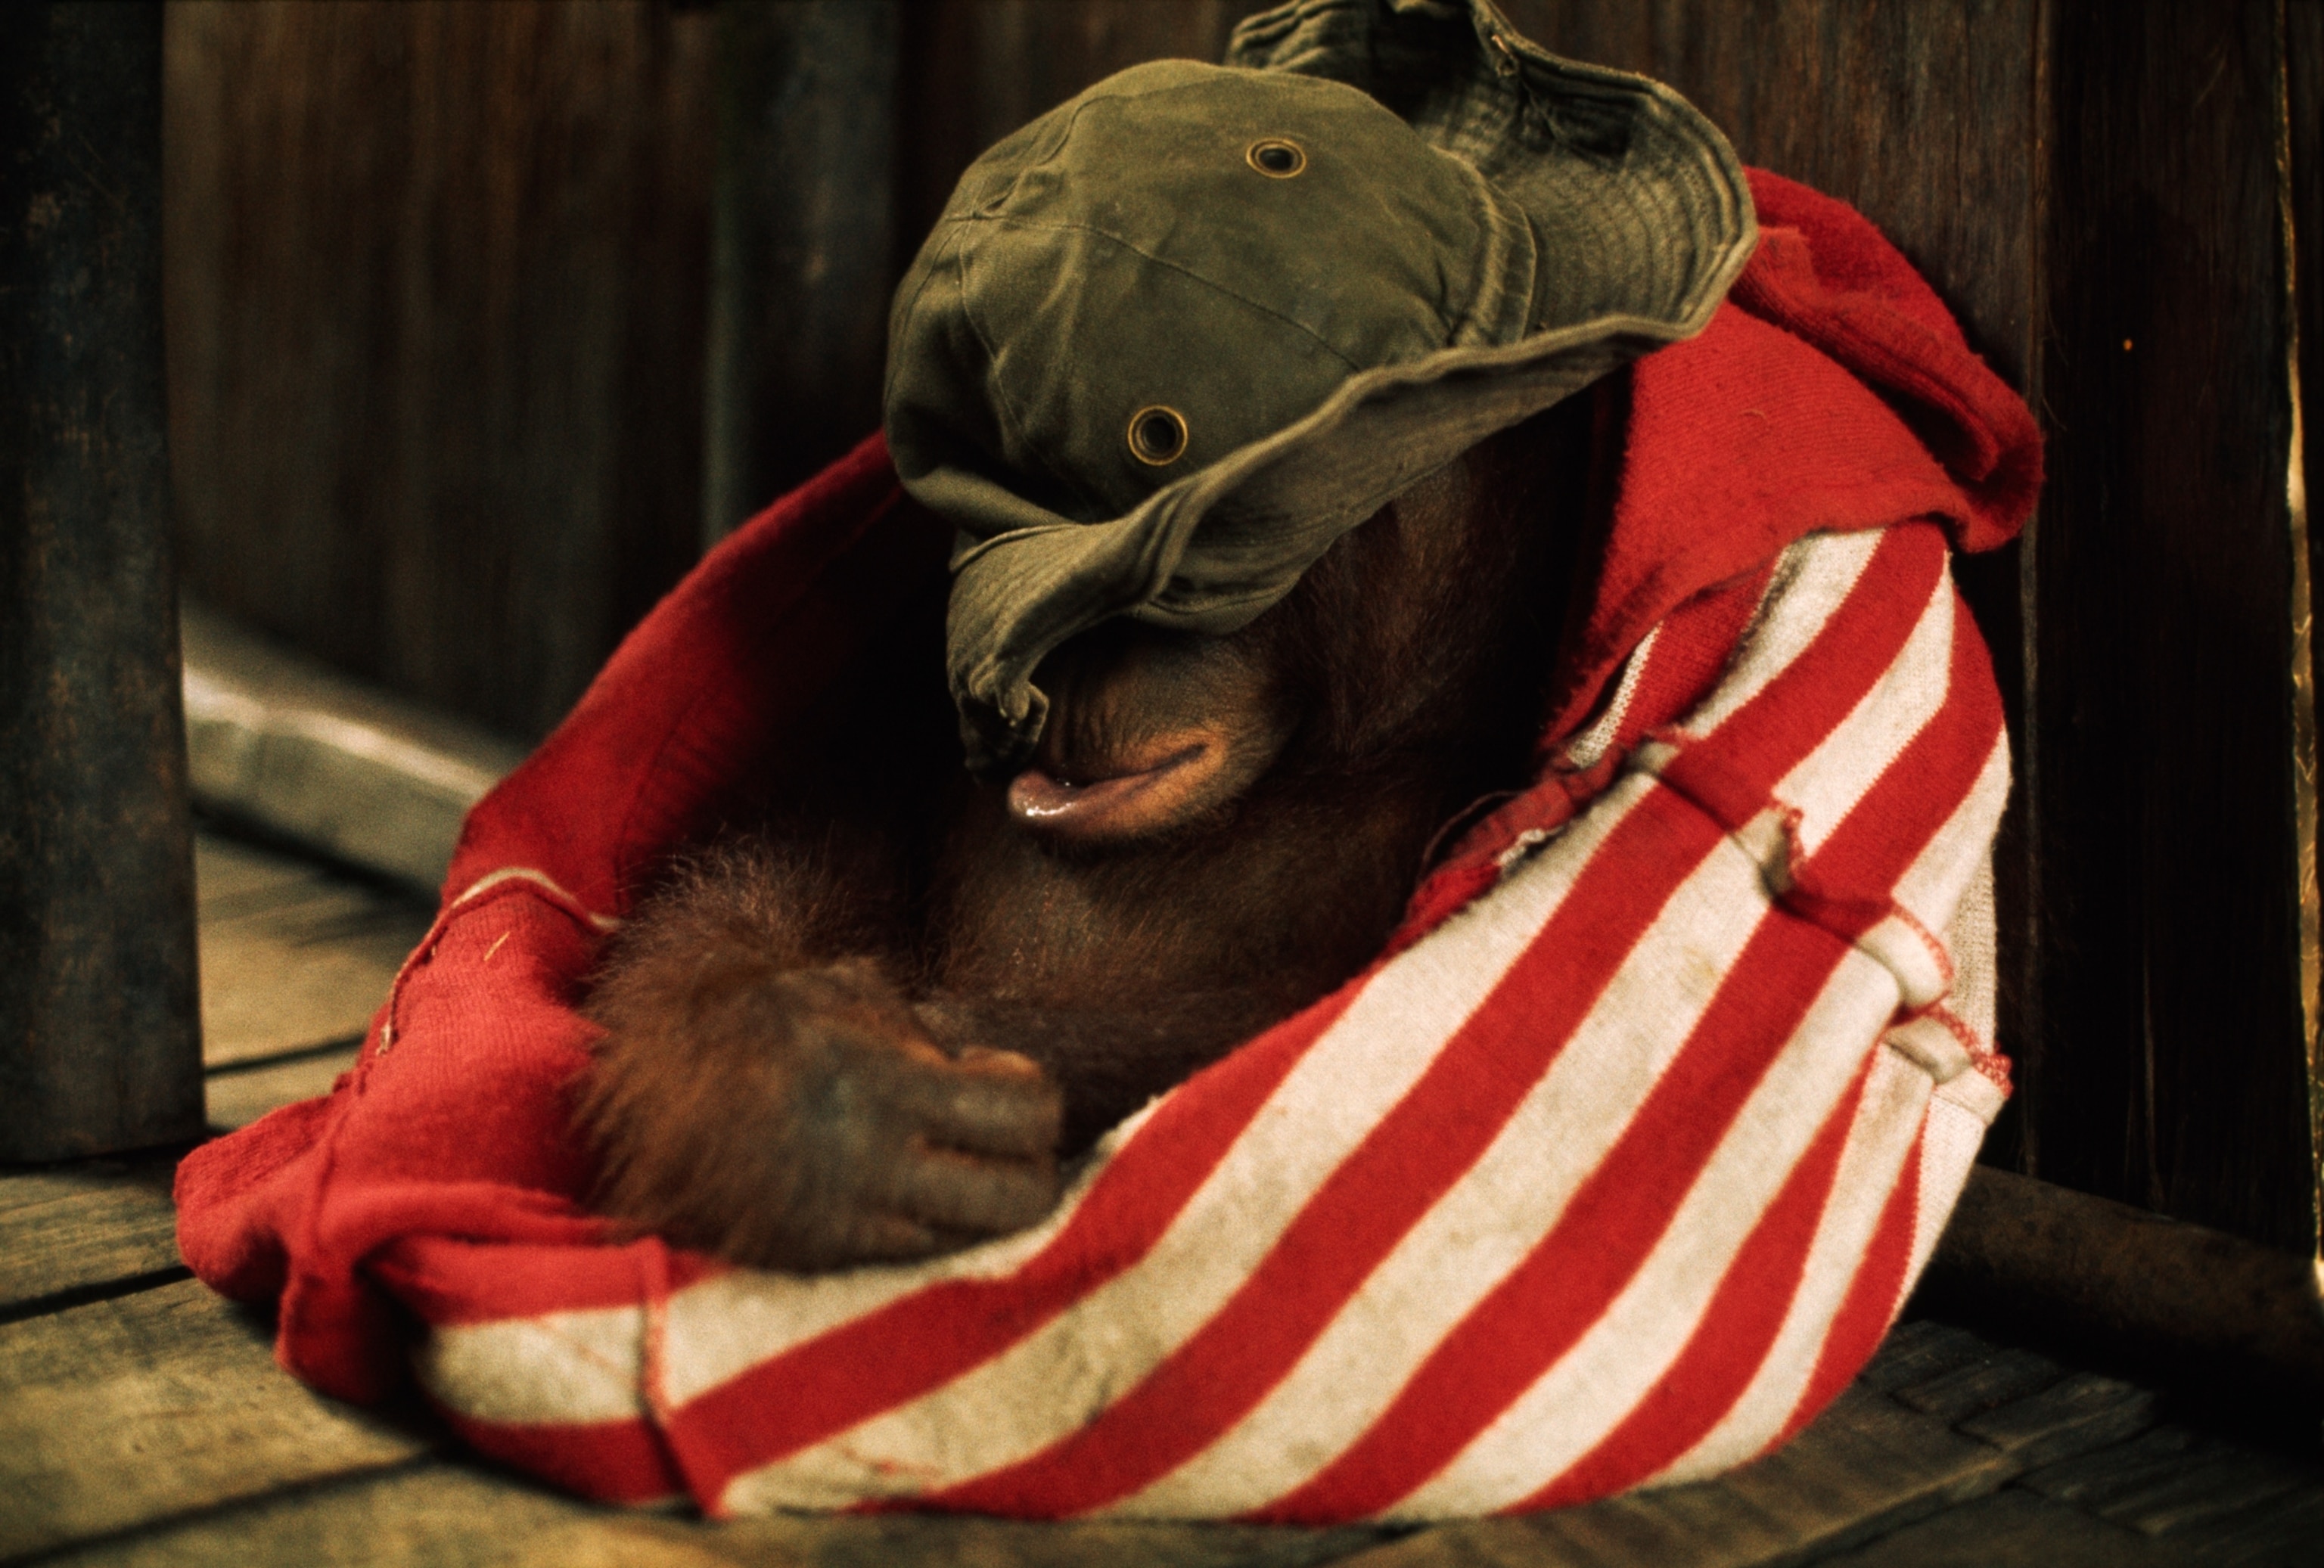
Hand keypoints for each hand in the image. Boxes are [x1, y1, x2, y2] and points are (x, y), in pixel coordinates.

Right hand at [583, 956, 1064, 1271]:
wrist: (642, 1096)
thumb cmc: (751, 1026)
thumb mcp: (836, 992)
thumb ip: (916, 1026)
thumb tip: (982, 1066)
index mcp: (885, 1080)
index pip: (1023, 1113)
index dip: (1033, 1095)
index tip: (1000, 1077)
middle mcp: (875, 1160)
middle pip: (1022, 1196)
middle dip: (1032, 1167)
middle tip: (1004, 1141)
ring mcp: (850, 1220)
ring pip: (976, 1239)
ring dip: (984, 1205)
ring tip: (955, 1166)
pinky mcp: (822, 1258)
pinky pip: (918, 1258)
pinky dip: (932, 1229)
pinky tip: (907, 1191)